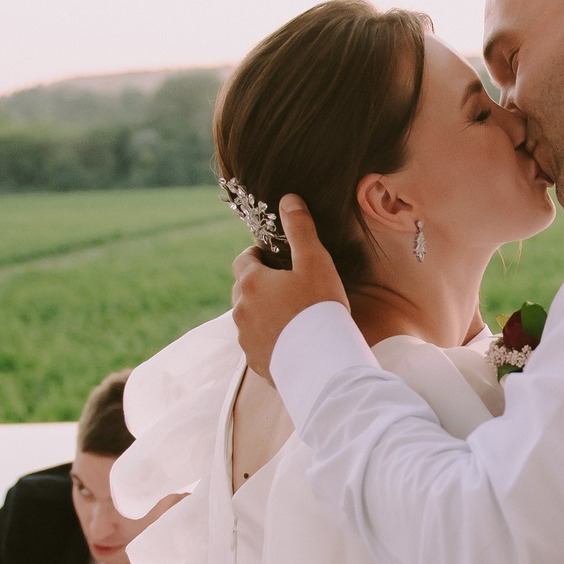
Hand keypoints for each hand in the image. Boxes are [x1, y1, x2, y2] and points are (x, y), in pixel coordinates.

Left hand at [230, 195, 347, 381]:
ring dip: (263, 313)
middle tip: (285, 286)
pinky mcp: (256, 361)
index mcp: (251, 282)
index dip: (257, 256)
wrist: (323, 363)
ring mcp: (246, 338)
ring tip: (291, 316)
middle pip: (243, 289)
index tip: (274, 259)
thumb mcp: (315, 262)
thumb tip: (288, 199)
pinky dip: (269, 339)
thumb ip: (300, 229)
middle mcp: (241, 310)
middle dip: (259, 285)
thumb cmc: (320, 308)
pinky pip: (258, 344)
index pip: (243, 260)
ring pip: (249, 318)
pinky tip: (291, 341)